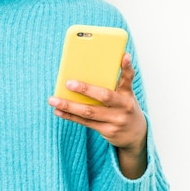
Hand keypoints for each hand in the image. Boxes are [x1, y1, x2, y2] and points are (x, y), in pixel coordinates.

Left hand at [48, 53, 147, 177]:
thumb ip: (113, 82)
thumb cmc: (123, 107)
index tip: (124, 55)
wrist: (136, 135)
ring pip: (89, 112)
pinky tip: (58, 110)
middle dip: (85, 89)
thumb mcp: (124, 94)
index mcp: (127, 93)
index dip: (126, 67)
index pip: (128, 78)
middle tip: (68, 83)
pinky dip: (69, 116)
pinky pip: (85, 122)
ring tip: (52, 99)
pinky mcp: (107, 131)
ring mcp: (116, 120)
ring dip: (69, 105)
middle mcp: (124, 106)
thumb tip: (91, 67)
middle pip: (104, 96)